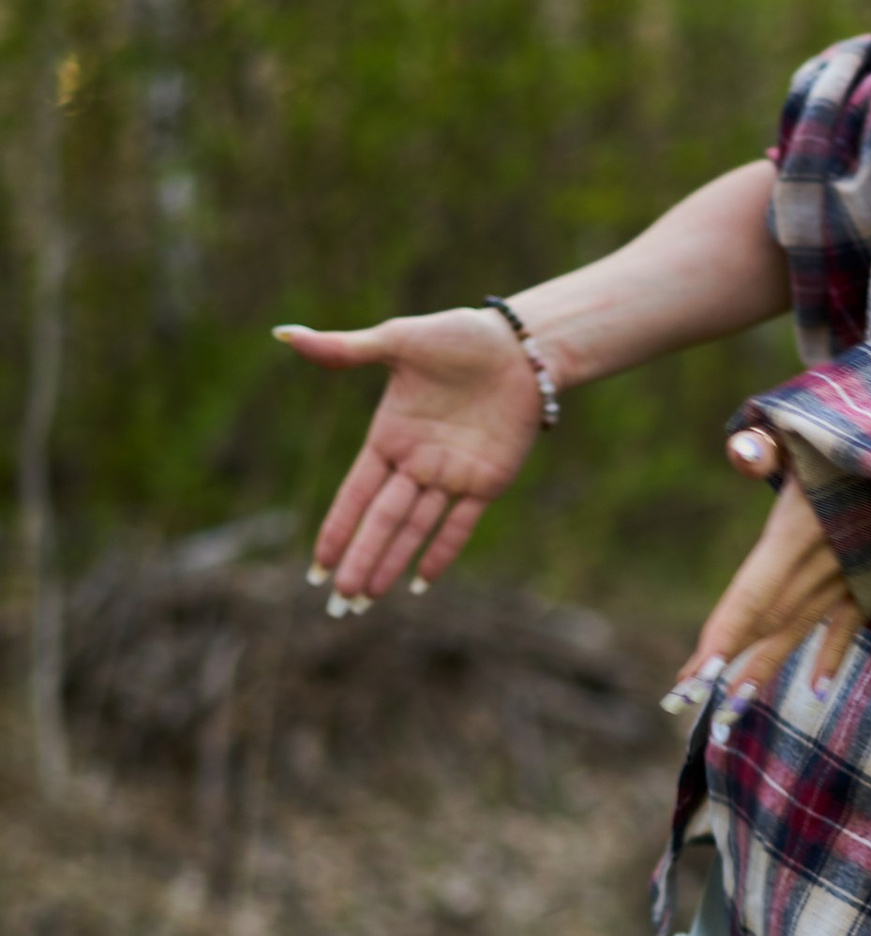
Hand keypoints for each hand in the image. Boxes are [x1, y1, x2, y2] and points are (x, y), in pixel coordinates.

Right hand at [277, 308, 545, 600]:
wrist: (520, 346)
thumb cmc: (458, 337)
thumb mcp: (397, 342)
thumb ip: (344, 351)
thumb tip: (284, 335)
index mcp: (389, 436)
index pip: (356, 493)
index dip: (338, 528)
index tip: (318, 564)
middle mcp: (415, 463)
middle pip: (382, 521)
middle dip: (361, 560)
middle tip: (340, 600)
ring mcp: (451, 476)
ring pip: (415, 530)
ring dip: (391, 563)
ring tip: (367, 599)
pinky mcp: (487, 482)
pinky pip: (461, 524)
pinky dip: (442, 552)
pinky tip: (420, 582)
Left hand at [668, 430, 862, 709]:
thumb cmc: (863, 429)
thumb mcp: (812, 425)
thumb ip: (770, 440)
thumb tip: (743, 454)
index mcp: (800, 530)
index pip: (751, 595)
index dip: (722, 638)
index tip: (693, 679)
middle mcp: (823, 564)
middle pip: (767, 623)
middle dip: (729, 665)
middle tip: (687, 705)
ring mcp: (852, 577)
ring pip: (798, 629)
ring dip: (764, 669)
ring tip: (731, 712)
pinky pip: (846, 624)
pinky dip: (829, 655)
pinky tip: (815, 690)